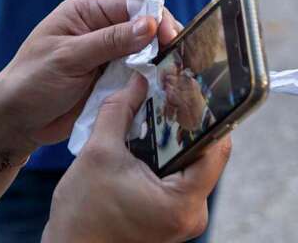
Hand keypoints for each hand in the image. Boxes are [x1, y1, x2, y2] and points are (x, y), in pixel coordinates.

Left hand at [0, 0, 178, 155]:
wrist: (14, 123)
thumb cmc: (31, 82)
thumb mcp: (68, 58)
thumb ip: (110, 41)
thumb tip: (150, 24)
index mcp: (88, 11)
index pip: (132, 5)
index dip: (155, 18)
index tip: (172, 38)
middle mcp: (101, 29)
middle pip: (145, 28)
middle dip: (162, 41)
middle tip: (179, 59)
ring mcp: (109, 56)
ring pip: (146, 53)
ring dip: (158, 63)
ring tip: (177, 75)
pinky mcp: (113, 80)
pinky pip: (139, 77)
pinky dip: (151, 82)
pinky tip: (164, 88)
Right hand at [43, 73, 230, 242]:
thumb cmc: (81, 216)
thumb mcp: (97, 154)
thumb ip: (119, 111)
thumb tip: (137, 80)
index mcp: (182, 201)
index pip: (216, 147)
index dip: (207, 115)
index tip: (193, 91)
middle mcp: (192, 213)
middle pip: (206, 154)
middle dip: (189, 123)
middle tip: (175, 94)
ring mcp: (184, 217)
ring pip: (194, 164)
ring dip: (178, 140)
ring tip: (162, 113)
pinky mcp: (173, 217)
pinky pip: (182, 178)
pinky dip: (170, 157)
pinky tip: (154, 139)